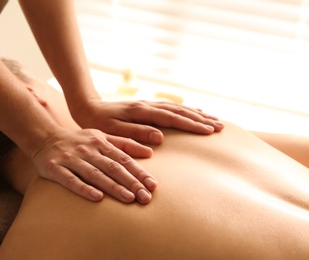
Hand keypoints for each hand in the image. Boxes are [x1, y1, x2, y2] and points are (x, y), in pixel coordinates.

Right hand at [31, 128, 156, 203]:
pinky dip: (84, 188)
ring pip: (95, 174)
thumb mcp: (101, 136)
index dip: (139, 172)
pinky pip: (71, 180)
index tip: (153, 185)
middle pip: (113, 167)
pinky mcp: (55, 169)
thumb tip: (149, 152)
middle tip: (146, 197)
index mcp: (101, 142)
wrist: (44, 137)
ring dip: (113, 187)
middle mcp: (88, 150)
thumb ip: (124, 143)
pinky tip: (97, 198)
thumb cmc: (78, 141)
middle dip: (131, 182)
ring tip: (129, 198)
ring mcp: (71, 159)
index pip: (124, 159)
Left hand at [73, 100, 224, 143]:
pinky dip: (186, 110)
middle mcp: (148, 105)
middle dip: (201, 119)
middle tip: (220, 126)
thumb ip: (136, 134)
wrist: (88, 107)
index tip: (209, 131)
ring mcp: (149, 104)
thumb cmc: (99, 123)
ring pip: (178, 108)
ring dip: (197, 114)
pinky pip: (171, 107)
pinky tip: (195, 112)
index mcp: (141, 111)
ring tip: (214, 120)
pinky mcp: (147, 106)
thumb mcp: (113, 131)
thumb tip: (160, 139)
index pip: (172, 118)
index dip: (192, 125)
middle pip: (180, 111)